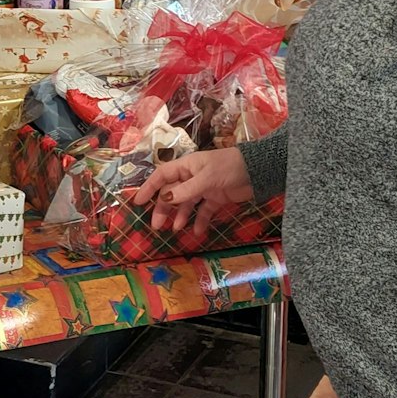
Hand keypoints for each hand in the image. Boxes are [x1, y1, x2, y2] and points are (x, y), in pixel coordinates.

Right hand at [133, 146, 252, 235]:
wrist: (258, 170)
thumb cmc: (229, 167)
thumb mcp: (206, 178)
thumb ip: (186, 190)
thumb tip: (165, 199)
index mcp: (187, 166)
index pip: (162, 176)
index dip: (149, 188)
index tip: (138, 202)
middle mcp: (192, 176)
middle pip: (172, 192)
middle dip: (164, 208)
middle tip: (157, 225)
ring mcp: (205, 188)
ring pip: (187, 203)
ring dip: (181, 216)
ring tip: (177, 229)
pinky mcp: (217, 198)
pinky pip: (204, 211)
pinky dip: (200, 221)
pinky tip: (197, 231)